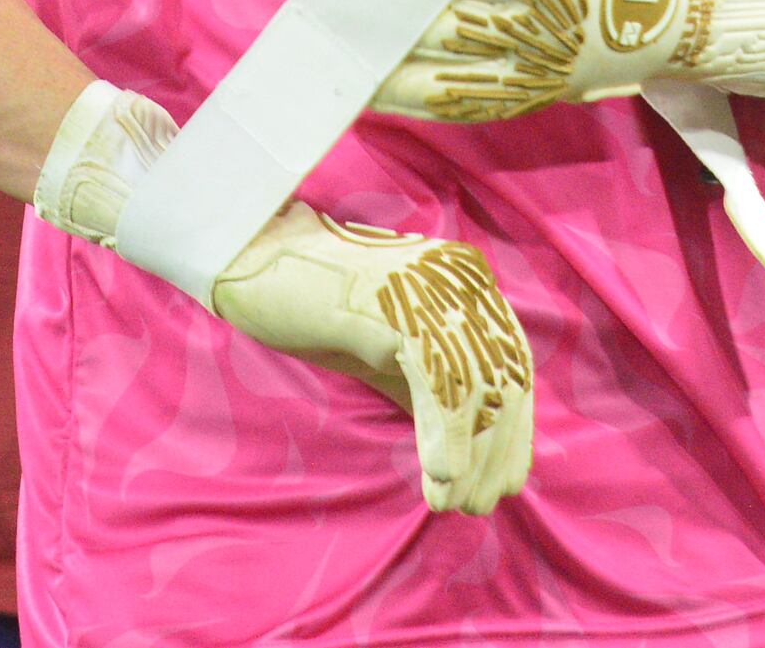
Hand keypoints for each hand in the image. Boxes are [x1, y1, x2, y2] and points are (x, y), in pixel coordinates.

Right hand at [35, 80, 535, 514]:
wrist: (253, 259)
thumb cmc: (315, 304)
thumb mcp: (385, 351)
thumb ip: (428, 385)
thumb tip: (468, 450)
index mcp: (464, 284)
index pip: (510, 364)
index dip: (511, 431)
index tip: (502, 482)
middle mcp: (459, 279)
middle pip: (501, 376)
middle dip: (496, 450)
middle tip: (477, 505)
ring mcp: (430, 285)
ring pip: (474, 384)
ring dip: (470, 456)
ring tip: (452, 502)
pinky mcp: (396, 302)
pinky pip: (437, 380)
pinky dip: (444, 438)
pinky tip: (437, 479)